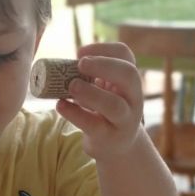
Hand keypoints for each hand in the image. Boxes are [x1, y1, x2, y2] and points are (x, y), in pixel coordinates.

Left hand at [56, 42, 143, 161]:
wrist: (115, 146)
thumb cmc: (104, 112)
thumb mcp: (103, 91)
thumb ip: (89, 78)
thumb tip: (61, 66)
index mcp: (129, 80)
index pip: (125, 55)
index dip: (103, 49)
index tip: (80, 52)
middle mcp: (133, 97)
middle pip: (129, 75)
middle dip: (104, 65)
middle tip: (80, 63)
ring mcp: (125, 120)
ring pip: (114, 105)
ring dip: (91, 93)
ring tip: (71, 86)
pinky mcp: (110, 138)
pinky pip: (93, 125)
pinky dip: (75, 114)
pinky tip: (61, 105)